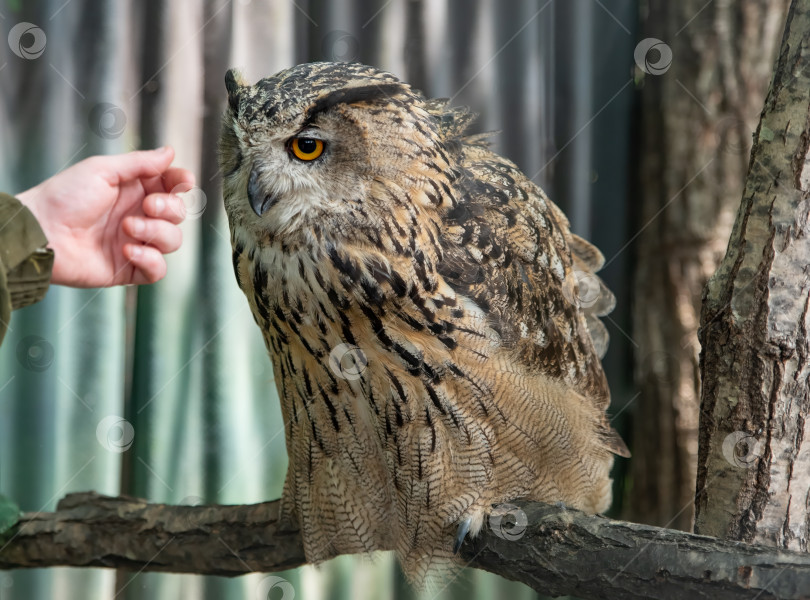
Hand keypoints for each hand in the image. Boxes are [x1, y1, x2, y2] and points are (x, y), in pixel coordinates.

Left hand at [17, 147, 194, 287]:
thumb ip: (140, 163)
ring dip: (156, 233)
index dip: (182, 183)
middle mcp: (139, 216)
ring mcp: (136, 243)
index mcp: (134, 191)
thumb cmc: (64, 197)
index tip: (183, 181)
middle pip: (177, 214)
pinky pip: (158, 270)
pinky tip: (128, 251)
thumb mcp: (103, 170)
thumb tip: (170, 152)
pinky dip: (151, 260)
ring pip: (172, 241)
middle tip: (146, 206)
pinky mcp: (129, 269)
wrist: (41, 232)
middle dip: (168, 209)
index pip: (171, 187)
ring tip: (127, 229)